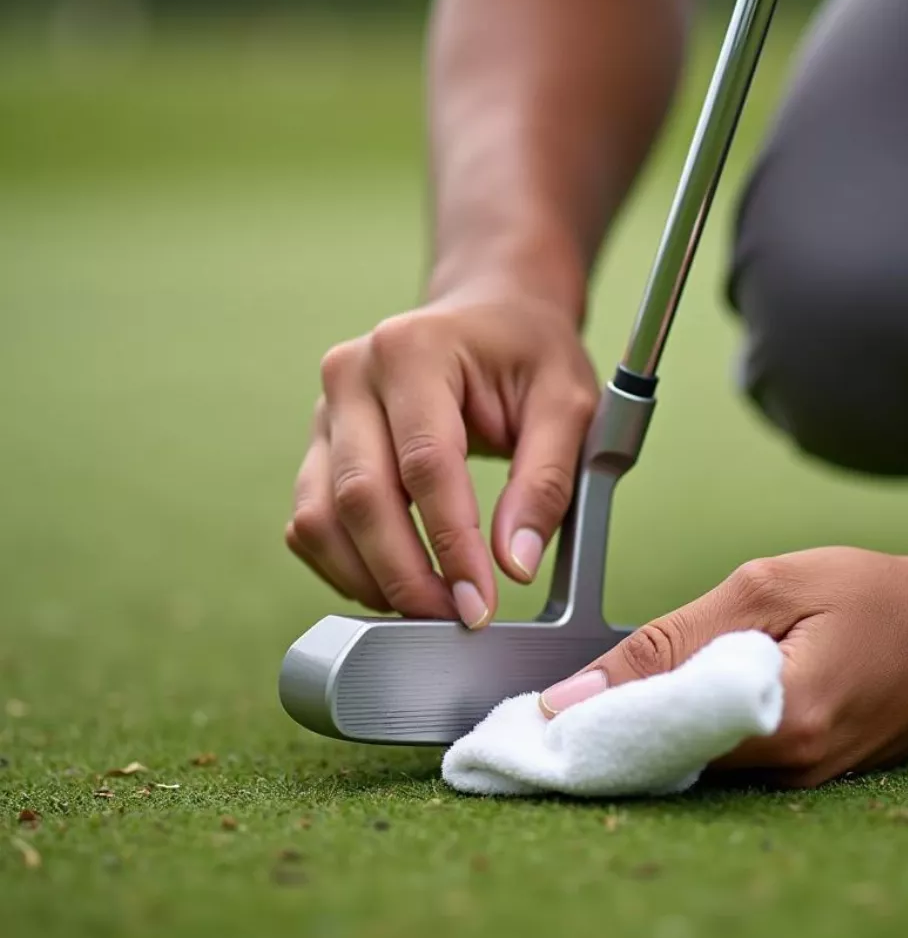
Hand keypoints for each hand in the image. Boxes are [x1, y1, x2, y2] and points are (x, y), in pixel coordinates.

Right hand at [286, 282, 597, 624]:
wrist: (489, 317)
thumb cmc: (530, 355)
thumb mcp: (567, 403)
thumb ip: (547, 482)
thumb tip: (514, 564)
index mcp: (413, 349)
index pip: (425, 465)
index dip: (452, 545)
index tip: (481, 604)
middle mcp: (352, 374)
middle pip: (361, 497)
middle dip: (406, 575)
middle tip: (455, 620)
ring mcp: (324, 411)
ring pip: (320, 518)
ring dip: (369, 580)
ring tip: (429, 610)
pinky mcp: (317, 448)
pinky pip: (311, 522)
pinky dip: (346, 567)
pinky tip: (395, 585)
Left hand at [537, 545, 907, 786]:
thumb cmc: (876, 594)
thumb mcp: (768, 590)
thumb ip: (672, 640)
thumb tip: (578, 692)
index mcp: (774, 728)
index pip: (644, 747)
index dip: (578, 735)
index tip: (520, 726)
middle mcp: (784, 777)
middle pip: (660, 767)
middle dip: (599, 740)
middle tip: (543, 712)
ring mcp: (798, 786)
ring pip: (688, 767)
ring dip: (639, 736)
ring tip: (589, 704)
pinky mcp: (805, 778)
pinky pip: (723, 762)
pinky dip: (684, 733)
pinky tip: (664, 704)